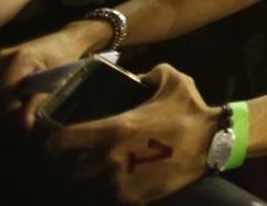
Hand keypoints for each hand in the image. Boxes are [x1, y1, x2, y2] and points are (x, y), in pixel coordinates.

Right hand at [0, 25, 103, 126]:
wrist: (64, 42)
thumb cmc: (64, 60)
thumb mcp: (57, 81)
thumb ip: (38, 102)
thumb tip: (24, 125)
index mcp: (21, 59)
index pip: (1, 94)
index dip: (9, 111)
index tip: (24, 118)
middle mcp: (3, 57)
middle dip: (0, 110)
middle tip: (19, 114)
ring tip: (15, 106)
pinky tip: (8, 98)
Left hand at [45, 64, 216, 204]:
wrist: (214, 142)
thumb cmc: (191, 110)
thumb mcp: (172, 80)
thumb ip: (150, 73)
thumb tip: (138, 76)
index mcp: (114, 129)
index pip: (61, 142)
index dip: (51, 143)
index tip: (53, 143)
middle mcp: (111, 159)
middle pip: (67, 173)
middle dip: (65, 168)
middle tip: (72, 162)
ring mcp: (122, 183)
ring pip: (85, 190)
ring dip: (85, 183)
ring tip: (91, 176)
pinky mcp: (135, 199)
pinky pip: (109, 200)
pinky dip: (108, 194)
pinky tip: (116, 184)